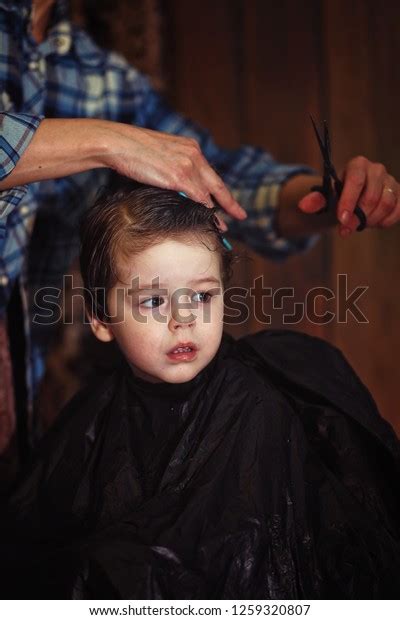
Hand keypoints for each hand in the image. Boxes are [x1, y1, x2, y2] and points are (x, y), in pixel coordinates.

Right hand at [103, 123, 246, 231]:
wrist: (117, 143)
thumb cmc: (130, 151)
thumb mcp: (159, 156)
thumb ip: (172, 168)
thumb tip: (174, 186)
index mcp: (190, 147)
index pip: (209, 173)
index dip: (219, 190)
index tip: (227, 201)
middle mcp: (193, 154)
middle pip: (217, 183)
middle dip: (229, 202)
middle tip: (241, 215)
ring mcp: (188, 165)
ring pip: (208, 193)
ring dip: (217, 212)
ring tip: (224, 226)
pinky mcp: (179, 176)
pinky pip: (198, 197)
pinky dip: (205, 210)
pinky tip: (211, 220)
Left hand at [298, 156, 399, 235]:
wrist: (350, 200)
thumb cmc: (337, 196)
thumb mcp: (324, 198)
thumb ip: (315, 200)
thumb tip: (303, 205)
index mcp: (357, 165)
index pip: (355, 181)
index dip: (349, 201)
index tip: (341, 219)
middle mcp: (377, 170)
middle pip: (372, 196)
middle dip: (358, 217)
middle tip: (346, 229)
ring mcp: (390, 182)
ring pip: (386, 204)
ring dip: (371, 220)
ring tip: (359, 225)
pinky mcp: (399, 194)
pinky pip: (398, 209)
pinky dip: (387, 220)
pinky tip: (375, 224)